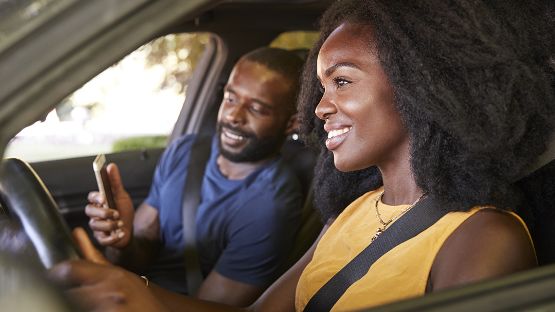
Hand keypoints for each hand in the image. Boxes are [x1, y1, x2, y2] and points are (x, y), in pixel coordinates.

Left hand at [48, 228, 166, 311]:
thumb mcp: (116, 273)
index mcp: (110, 275)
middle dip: (61, 294)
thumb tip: (76, 232)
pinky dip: (81, 309)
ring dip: (70, 304)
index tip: (49, 278)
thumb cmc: (136, 294)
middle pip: (67, 292)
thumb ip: (92, 255)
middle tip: (58, 295)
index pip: (70, 270)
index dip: (54, 275)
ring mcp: (110, 308)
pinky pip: (85, 311)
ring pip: (74, 304)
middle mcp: (110, 291)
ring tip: (72, 303)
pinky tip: (86, 308)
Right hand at [86, 163, 133, 248]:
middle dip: (102, 212)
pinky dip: (113, 237)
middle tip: (115, 213)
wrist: (129, 229)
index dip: (96, 197)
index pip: (91, 197)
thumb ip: (115, 182)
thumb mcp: (121, 195)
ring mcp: (96, 226)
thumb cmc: (123, 210)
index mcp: (99, 202)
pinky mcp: (101, 238)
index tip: (103, 198)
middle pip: (89, 211)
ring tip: (120, 224)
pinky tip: (121, 233)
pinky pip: (102, 239)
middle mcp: (95, 214)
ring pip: (95, 225)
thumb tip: (111, 165)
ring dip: (109, 225)